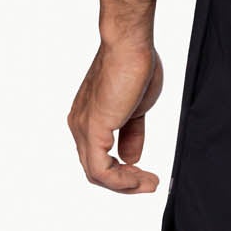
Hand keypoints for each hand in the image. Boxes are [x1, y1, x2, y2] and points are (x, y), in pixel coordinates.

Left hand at [67, 40, 164, 192]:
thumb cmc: (134, 66)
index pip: (99, 159)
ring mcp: (83, 128)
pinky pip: (101, 169)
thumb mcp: (136, 110)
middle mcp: (79, 125)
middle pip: (96, 170)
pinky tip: (140, 177)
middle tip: (150, 184)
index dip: (123, 173)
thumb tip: (130, 158)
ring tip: (149, 183)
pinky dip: (121, 180)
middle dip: (125, 183)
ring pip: (97, 174)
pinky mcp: (92, 128)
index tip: (147, 175)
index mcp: (88, 119)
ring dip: (126, 185)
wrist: (129, 45)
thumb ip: (131, 136)